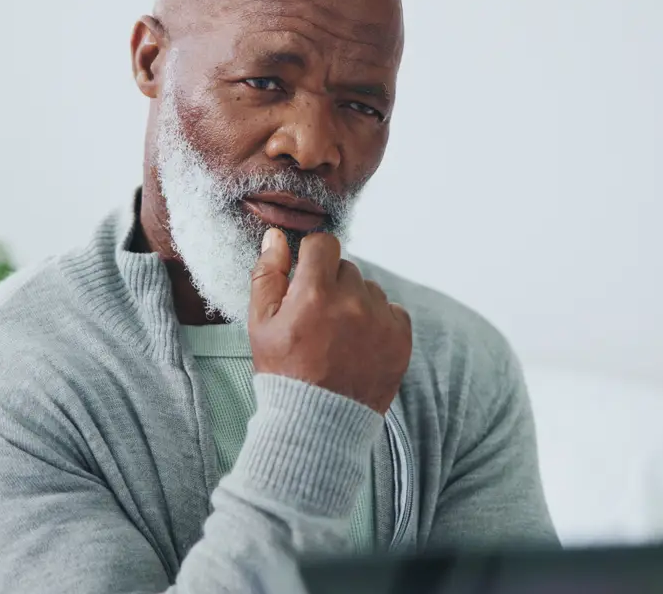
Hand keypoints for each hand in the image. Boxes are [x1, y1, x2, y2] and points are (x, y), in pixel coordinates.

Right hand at [248, 228, 411, 413]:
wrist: (318, 424)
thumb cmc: (284, 373)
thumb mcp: (261, 324)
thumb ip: (268, 275)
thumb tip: (276, 237)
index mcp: (315, 292)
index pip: (323, 244)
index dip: (312, 257)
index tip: (306, 277)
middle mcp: (353, 301)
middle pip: (346, 267)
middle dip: (331, 284)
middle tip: (318, 318)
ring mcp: (381, 320)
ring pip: (370, 289)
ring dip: (356, 303)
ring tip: (338, 337)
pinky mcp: (401, 339)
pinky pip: (392, 311)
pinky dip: (378, 322)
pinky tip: (359, 345)